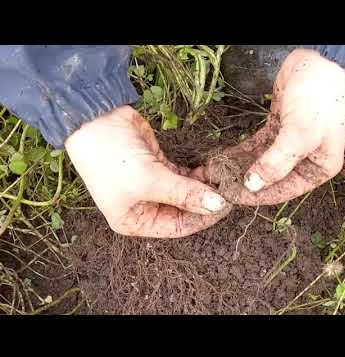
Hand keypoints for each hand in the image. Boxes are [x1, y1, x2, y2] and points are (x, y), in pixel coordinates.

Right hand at [65, 106, 230, 237]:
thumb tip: (218, 205)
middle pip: (184, 211)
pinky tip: (211, 170)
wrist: (95, 119)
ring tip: (222, 178)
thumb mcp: (149, 180)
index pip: (177, 227)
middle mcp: (144, 208)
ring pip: (186, 193)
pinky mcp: (159, 168)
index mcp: (135, 221)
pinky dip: (197, 175)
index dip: (202, 218)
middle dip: (204, 202)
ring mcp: (153, 187)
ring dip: (203, 187)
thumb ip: (185, 193)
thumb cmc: (112, 158)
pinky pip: (184, 177)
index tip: (224, 206)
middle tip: (227, 191)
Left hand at [201, 48, 344, 204]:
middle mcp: (304, 161)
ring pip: (259, 163)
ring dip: (238, 168)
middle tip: (216, 186)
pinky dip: (240, 153)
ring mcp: (290, 145)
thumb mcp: (300, 133)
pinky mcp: (277, 129)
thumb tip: (252, 185)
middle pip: (269, 179)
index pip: (282, 190)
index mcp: (318, 169)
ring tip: (212, 174)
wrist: (320, 60)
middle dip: (242, 183)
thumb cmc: (319, 99)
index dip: (256, 196)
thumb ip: (276, 162)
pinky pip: (256, 147)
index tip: (230, 197)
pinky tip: (221, 158)